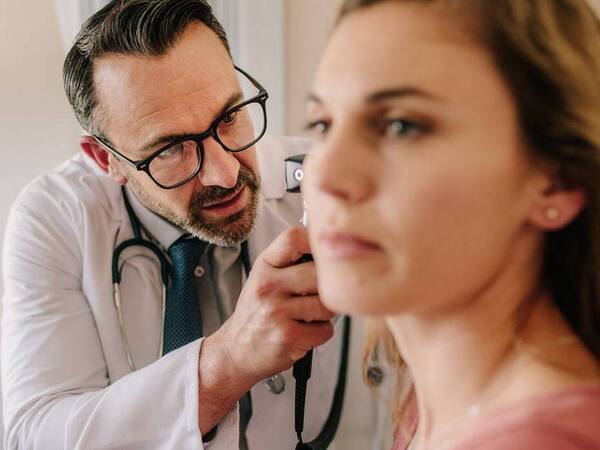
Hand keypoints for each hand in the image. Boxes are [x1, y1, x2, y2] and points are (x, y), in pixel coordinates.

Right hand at [215, 226, 334, 384]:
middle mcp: (269, 286)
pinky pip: (326, 330)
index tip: (323, 255)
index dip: (316, 243)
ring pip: (327, 304)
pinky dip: (320, 333)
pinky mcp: (288, 336)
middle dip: (325, 287)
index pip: (294, 238)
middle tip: (313, 296)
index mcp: (265, 266)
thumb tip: (331, 249)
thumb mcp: (265, 277)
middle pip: (320, 273)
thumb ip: (291, 261)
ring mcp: (277, 311)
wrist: (236, 349)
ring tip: (306, 316)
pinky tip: (303, 332)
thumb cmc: (257, 311)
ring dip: (324, 313)